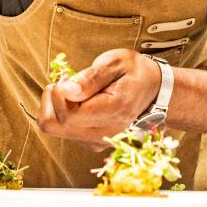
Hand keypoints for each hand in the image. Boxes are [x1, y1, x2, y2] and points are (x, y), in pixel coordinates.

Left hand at [38, 49, 161, 150]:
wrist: (155, 92)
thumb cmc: (134, 72)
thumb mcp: (115, 63)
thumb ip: (90, 77)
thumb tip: (65, 90)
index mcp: (112, 111)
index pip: (67, 115)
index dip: (57, 95)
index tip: (66, 78)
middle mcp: (104, 133)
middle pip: (54, 127)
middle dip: (51, 102)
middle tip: (66, 84)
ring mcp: (98, 141)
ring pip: (57, 130)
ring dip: (58, 107)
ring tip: (78, 91)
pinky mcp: (92, 142)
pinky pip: (65, 131)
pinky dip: (65, 115)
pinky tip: (81, 102)